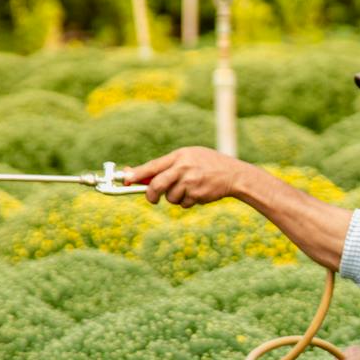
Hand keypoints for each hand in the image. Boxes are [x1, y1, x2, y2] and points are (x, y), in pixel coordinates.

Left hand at [120, 147, 245, 206]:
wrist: (233, 174)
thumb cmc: (207, 165)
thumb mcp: (188, 158)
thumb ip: (167, 166)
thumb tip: (140, 176)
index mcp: (180, 156)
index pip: (153, 166)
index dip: (137, 174)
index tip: (125, 180)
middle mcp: (184, 168)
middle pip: (156, 185)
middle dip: (150, 195)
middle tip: (152, 199)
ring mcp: (191, 182)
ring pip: (170, 197)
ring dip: (175, 198)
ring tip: (188, 189)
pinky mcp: (197, 195)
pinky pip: (183, 204)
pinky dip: (186, 202)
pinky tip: (198, 193)